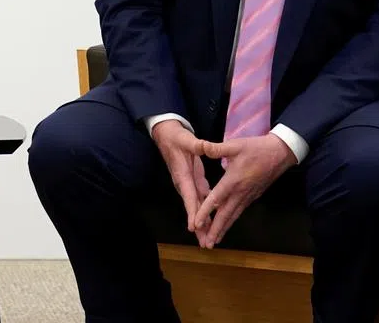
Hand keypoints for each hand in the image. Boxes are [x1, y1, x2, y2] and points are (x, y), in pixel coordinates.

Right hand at [150, 120, 210, 234]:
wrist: (167, 135)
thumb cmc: (176, 137)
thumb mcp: (186, 139)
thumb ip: (196, 144)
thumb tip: (204, 145)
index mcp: (183, 174)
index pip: (189, 195)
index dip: (192, 211)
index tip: (194, 226)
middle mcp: (184, 183)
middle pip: (192, 207)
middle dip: (198, 226)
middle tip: (205, 243)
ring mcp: (188, 184)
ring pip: (196, 207)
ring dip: (202, 224)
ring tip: (207, 240)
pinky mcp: (193, 182)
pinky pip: (200, 200)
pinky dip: (205, 213)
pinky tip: (211, 223)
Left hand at [192, 134, 295, 248]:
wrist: (280, 154)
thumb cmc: (256, 148)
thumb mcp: (234, 145)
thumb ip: (216, 148)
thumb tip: (200, 146)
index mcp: (233, 181)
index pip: (216, 199)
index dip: (205, 212)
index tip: (197, 224)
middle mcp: (240, 193)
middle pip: (225, 215)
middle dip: (215, 230)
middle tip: (206, 245)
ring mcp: (247, 196)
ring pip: (233, 216)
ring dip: (223, 229)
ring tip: (214, 241)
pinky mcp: (252, 196)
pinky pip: (239, 211)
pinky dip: (231, 221)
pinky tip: (226, 226)